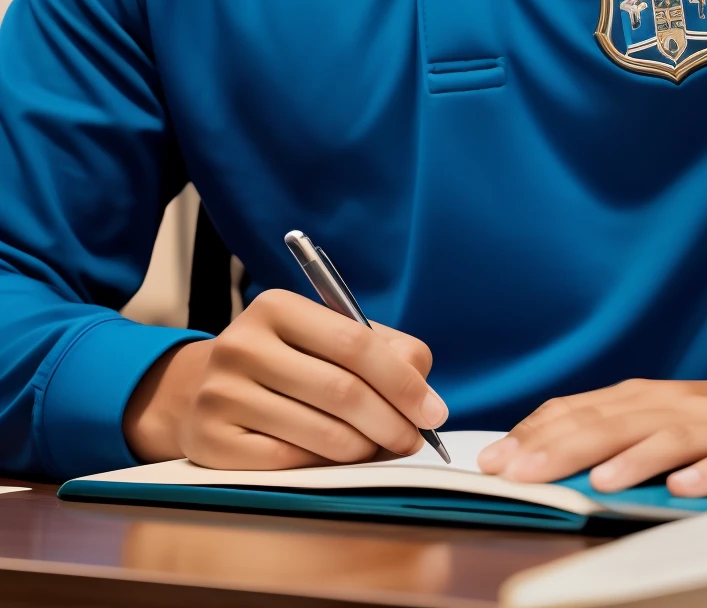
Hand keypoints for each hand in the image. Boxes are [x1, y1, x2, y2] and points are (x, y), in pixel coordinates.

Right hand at [123, 289, 447, 468]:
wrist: (203, 389)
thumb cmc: (288, 361)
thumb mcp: (329, 337)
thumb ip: (384, 351)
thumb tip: (424, 394)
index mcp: (277, 307)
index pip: (355, 343)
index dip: (402, 381)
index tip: (433, 411)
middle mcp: (242, 344)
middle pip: (341, 391)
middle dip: (391, 422)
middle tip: (414, 440)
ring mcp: (220, 394)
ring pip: (319, 434)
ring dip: (363, 449)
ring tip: (379, 449)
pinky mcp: (210, 441)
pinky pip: (287, 463)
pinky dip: (324, 467)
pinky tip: (337, 461)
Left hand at [477, 353, 706, 496]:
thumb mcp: (668, 420)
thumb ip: (616, 434)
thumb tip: (544, 456)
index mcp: (646, 399)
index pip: (579, 410)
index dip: (534, 434)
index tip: (492, 460)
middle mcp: (675, 405)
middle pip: (610, 423)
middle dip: (559, 448)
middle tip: (517, 473)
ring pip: (665, 438)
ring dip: (628, 458)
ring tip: (593, 482)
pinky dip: (705, 474)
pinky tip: (683, 489)